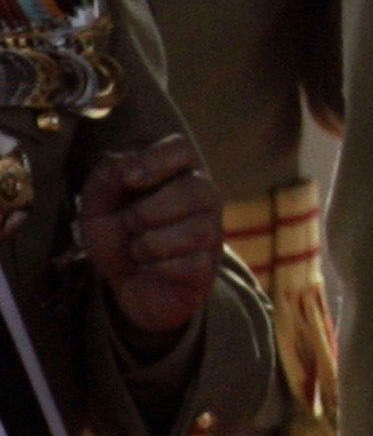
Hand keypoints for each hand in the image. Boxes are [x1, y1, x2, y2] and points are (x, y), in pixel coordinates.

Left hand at [79, 135, 218, 344]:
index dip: (154, 160)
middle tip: (128, 224)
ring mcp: (212, 234)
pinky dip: (159, 269)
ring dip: (151, 244)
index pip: (181, 150)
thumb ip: (106, 178)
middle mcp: (203, 199)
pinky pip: (193, 265)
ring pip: (197, 231)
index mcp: (176, 174)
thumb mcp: (98, 204)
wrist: (128, 285)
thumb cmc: (117, 237)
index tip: (128, 180)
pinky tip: (151, 270)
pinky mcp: (209, 268)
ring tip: (138, 251)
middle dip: (148, 211)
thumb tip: (128, 170)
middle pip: (197, 190)